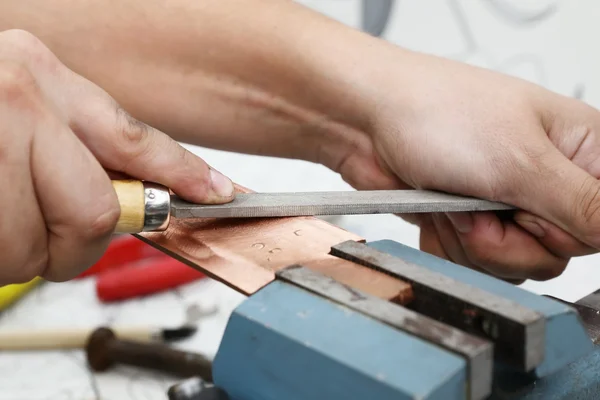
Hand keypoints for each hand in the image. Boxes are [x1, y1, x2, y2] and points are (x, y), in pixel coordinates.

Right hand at [0, 30, 233, 283]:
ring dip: (21, 253)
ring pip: (34, 244)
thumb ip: (74, 140)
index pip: (135, 140)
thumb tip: (139, 194)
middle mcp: (13, 99)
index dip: (183, 176)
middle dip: (77, 244)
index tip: (220, 194)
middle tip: (53, 238)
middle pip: (93, 211)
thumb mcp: (20, 101)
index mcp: (39, 76)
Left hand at [333, 48, 599, 281]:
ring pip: (512, 264)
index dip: (564, 232)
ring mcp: (507, 203)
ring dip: (473, 240)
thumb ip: (584, 205)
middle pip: (555, 254)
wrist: (367, 122)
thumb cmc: (436, 114)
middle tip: (480, 201)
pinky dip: (450, 242)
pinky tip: (437, 210)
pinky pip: (474, 262)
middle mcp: (548, 181)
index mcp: (581, 152)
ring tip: (453, 200)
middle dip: (508, 238)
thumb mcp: (521, 161)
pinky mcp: (472, 221)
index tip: (530, 208)